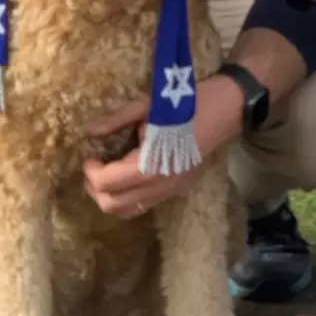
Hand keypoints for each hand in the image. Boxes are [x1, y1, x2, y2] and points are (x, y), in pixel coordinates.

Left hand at [82, 75, 245, 217]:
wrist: (226, 109)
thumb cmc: (187, 104)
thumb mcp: (146, 106)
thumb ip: (116, 121)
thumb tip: (90, 132)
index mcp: (150, 166)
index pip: (107, 183)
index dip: (91, 171)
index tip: (90, 156)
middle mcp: (159, 186)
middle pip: (113, 205)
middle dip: (95, 188)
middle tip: (94, 167)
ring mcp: (170, 191)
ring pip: (127, 211)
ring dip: (110, 196)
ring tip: (106, 174)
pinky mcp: (177, 190)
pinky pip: (143, 205)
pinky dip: (127, 198)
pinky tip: (126, 177)